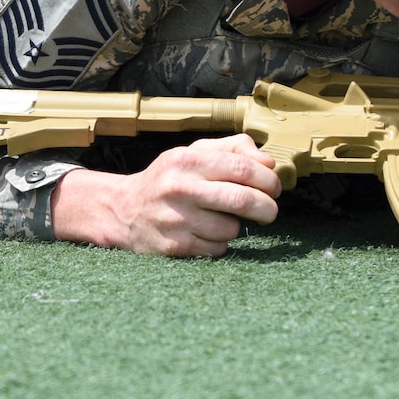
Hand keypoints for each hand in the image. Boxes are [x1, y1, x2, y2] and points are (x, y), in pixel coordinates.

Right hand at [52, 135, 282, 257]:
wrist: (123, 210)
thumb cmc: (167, 180)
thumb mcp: (192, 153)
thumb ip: (231, 149)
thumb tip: (268, 162)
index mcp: (186, 160)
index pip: (242, 167)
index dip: (267, 180)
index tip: (275, 188)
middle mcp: (179, 188)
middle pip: (242, 199)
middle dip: (266, 208)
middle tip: (270, 211)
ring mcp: (176, 219)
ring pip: (231, 228)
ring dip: (234, 226)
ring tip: (219, 219)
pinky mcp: (174, 246)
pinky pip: (217, 249)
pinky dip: (219, 244)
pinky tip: (204, 233)